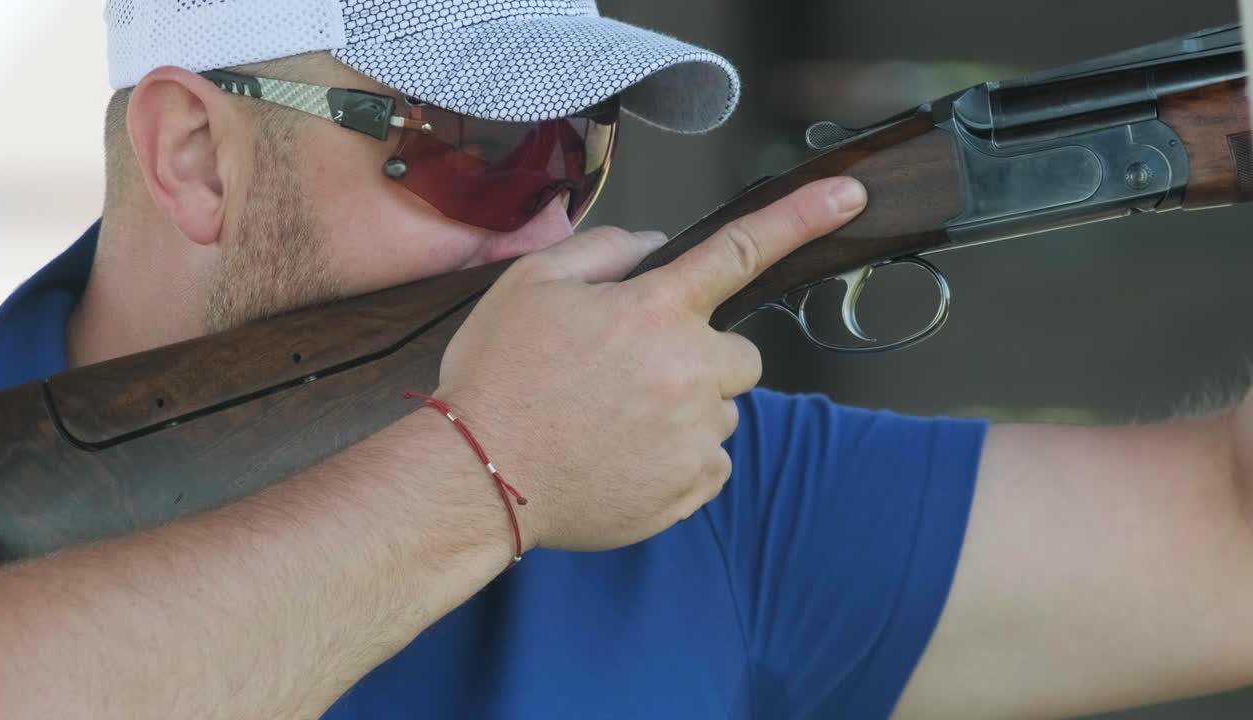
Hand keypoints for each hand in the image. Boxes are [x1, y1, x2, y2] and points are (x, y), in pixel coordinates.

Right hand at [436, 177, 868, 552]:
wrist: (477, 478)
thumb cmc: (499, 378)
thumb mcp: (530, 285)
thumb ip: (603, 250)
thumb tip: (653, 247)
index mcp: (654, 311)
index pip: (739, 250)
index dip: (800, 217)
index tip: (849, 197)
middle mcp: (689, 371)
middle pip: (740, 357)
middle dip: (703, 360)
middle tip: (637, 375)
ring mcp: (694, 435)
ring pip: (719, 412)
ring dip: (684, 411)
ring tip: (612, 423)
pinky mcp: (689, 488)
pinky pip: (709, 464)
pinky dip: (678, 460)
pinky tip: (622, 456)